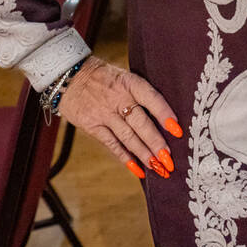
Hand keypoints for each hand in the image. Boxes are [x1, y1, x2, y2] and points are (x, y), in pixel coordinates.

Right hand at [57, 57, 181, 179]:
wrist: (69, 77)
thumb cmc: (104, 77)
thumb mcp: (124, 76)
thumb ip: (140, 94)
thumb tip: (165, 116)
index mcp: (130, 83)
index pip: (151, 98)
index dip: (165, 114)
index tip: (178, 130)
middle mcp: (118, 98)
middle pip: (141, 123)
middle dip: (157, 143)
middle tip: (170, 160)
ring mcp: (104, 114)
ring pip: (128, 137)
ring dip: (144, 154)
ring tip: (159, 168)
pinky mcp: (92, 126)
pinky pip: (112, 144)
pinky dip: (125, 158)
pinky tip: (138, 169)